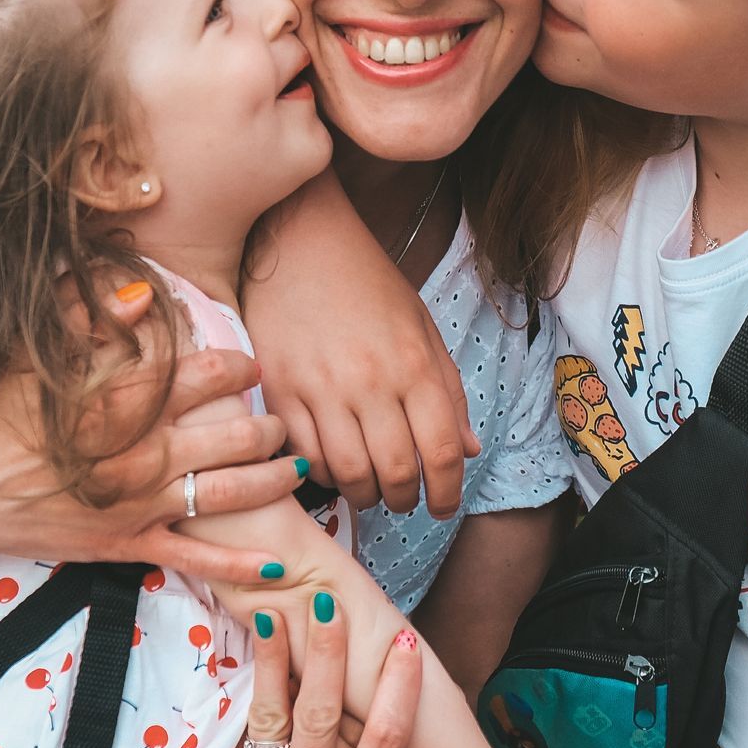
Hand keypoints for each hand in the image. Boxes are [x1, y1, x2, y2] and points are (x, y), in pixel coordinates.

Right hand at [0, 287, 307, 584]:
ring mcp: (138, 504)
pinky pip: (197, 559)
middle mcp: (140, 453)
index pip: (205, 377)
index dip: (239, 368)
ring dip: (273, 481)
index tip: (251, 366)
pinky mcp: (126, 545)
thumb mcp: (37, 358)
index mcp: (121, 401)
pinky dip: (241, 566)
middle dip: (268, 428)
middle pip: (233, 436)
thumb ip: (91, 319)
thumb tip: (143, 290)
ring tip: (295, 469)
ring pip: (231, 493)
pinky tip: (278, 566)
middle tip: (281, 422)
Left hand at [223, 596, 422, 747]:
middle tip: (331, 608)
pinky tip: (248, 651)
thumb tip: (398, 731)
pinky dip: (249, 688)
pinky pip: (245, 729)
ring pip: (275, 715)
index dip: (398, 692)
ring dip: (277, 661)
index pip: (383, 743)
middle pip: (324, 717)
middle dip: (329, 659)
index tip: (406, 646)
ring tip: (276, 613)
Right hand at [245, 171, 477, 515]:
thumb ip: (447, 391)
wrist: (300, 240)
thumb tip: (467, 452)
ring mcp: (321, 388)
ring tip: (371, 490)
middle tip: (405, 500)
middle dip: (406, 500)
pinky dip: (323, 474)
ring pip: (348, 473)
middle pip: (394, 471)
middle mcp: (370, 381)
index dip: (447, 491)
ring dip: (365, 495)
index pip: (440, 451)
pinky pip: (304, 454)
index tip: (443, 506)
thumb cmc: (367, 283)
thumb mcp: (422, 327)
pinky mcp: (280, 389)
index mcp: (414, 364)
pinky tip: (334, 466)